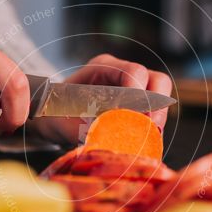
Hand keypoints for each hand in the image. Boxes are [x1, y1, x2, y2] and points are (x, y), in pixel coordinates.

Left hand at [29, 54, 172, 144]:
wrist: (51, 119)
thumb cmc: (54, 114)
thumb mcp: (63, 118)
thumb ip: (84, 125)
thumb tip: (108, 134)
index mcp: (103, 67)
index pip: (133, 71)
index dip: (139, 94)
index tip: (135, 116)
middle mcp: (122, 75)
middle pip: (157, 80)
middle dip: (157, 106)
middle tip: (151, 128)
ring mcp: (133, 91)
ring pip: (160, 98)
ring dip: (158, 120)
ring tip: (148, 139)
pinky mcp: (137, 109)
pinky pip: (154, 115)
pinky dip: (152, 130)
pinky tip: (144, 144)